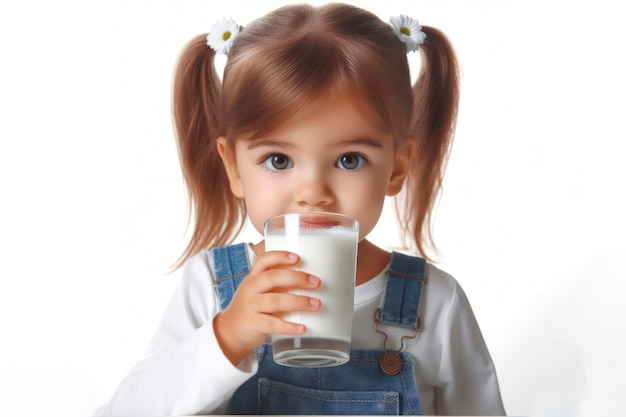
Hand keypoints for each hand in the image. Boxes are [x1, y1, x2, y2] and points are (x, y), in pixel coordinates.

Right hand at [213, 250, 320, 365]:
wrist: (230, 331)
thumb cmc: (252, 306)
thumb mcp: (258, 289)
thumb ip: (277, 282)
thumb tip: (311, 279)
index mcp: (254, 277)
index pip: (264, 260)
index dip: (280, 256)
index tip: (298, 257)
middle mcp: (251, 289)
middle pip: (272, 278)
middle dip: (296, 278)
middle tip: (316, 282)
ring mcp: (251, 306)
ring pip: (275, 301)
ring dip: (298, 302)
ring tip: (316, 304)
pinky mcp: (254, 324)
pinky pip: (273, 324)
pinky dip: (289, 326)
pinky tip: (303, 328)